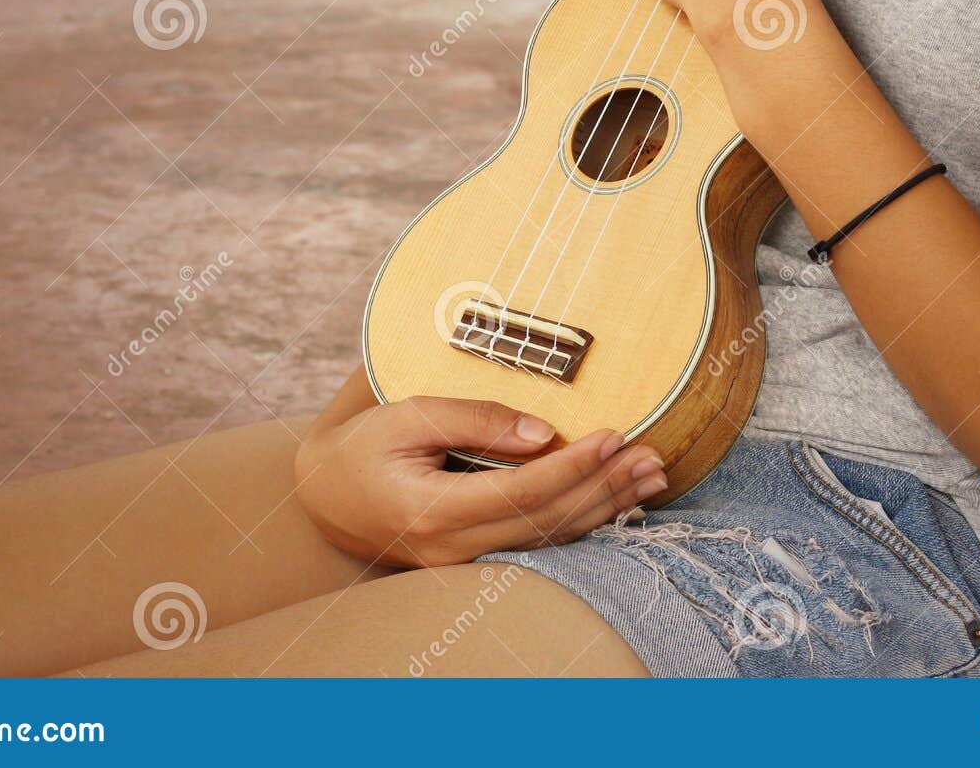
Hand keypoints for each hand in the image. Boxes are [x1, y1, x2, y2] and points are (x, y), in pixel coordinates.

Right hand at [293, 396, 667, 567]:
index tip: (616, 434)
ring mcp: (464, 565)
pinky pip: (538, 544)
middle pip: (547, 521)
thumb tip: (546, 434)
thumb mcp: (408, 414)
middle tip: (653, 458)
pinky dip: (583, 521)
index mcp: (433, 511)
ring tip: (651, 478)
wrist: (326, 494)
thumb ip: (475, 419)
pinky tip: (616, 501)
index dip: (575, 466)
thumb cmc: (365, 446)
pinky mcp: (474, 562)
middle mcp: (452, 550)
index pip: (523, 493)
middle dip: (605, 488)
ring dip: (605, 508)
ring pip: (550, 538)